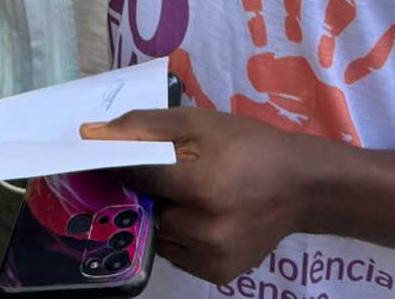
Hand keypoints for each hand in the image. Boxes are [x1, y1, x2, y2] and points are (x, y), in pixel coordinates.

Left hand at [83, 106, 324, 284]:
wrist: (301, 187)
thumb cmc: (247, 145)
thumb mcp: (197, 121)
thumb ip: (143, 127)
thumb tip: (93, 135)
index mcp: (198, 185)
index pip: (134, 177)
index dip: (118, 164)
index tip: (109, 156)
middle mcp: (203, 228)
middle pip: (144, 209)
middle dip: (146, 192)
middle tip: (164, 175)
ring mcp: (211, 257)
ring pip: (158, 236)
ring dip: (161, 216)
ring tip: (188, 195)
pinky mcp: (218, 274)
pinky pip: (177, 254)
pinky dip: (179, 235)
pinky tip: (201, 215)